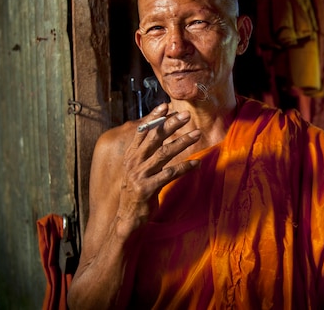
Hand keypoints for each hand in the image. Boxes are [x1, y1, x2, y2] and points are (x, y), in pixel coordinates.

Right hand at [115, 105, 200, 237]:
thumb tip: (158, 135)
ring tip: (197, 134)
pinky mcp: (148, 188)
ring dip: (182, 142)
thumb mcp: (138, 169)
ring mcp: (140, 175)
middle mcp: (134, 162)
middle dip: (171, 124)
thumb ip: (146, 153)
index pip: (142, 132)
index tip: (165, 106)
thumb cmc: (137, 191)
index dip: (153, 118)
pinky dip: (185, 167)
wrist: (126, 217)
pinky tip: (196, 163)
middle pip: (155, 138)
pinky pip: (170, 174)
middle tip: (186, 115)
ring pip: (164, 153)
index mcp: (131, 155)